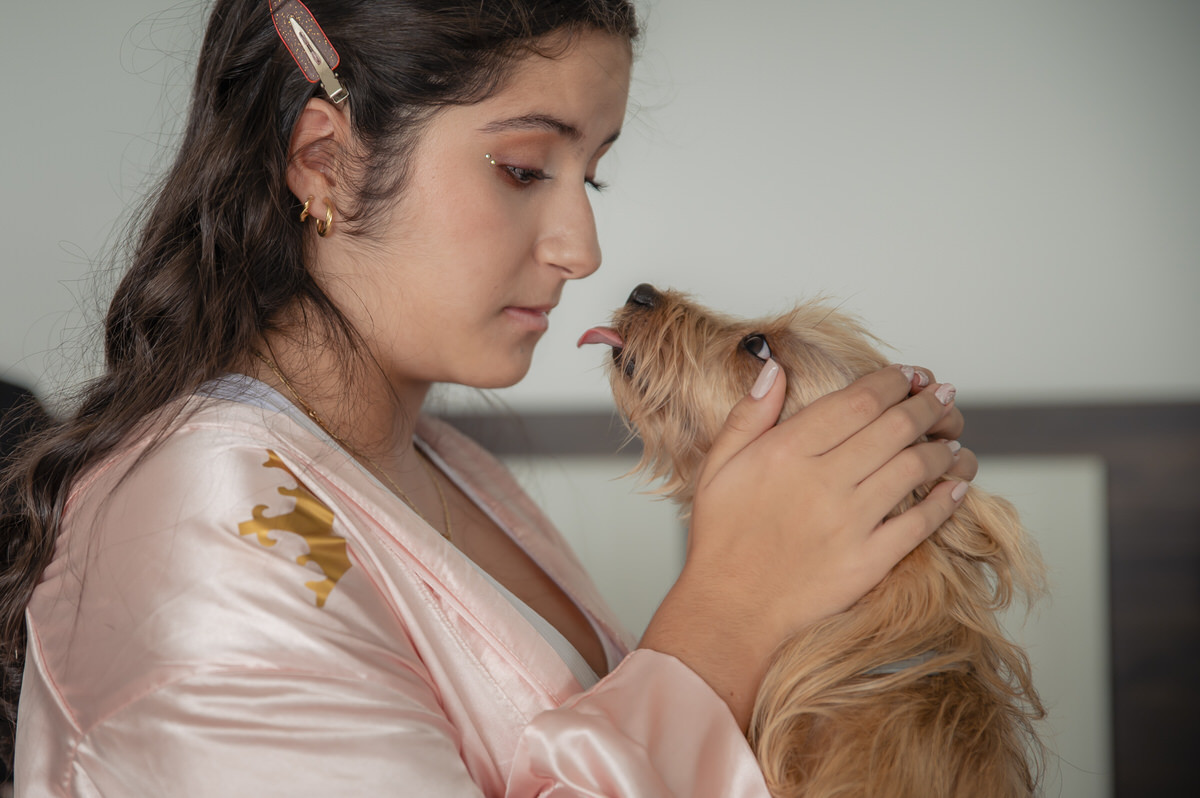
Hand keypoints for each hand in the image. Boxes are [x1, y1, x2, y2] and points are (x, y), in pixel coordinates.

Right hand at [639, 364, 968, 729]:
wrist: (730, 610)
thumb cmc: (721, 538)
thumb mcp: (718, 466)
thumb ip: (749, 414)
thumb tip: (774, 368)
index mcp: (786, 451)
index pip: (858, 401)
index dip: (893, 382)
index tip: (910, 376)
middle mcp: (823, 482)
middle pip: (895, 427)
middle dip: (927, 405)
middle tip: (944, 396)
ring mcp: (849, 523)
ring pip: (914, 469)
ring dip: (942, 446)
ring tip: (952, 437)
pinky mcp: (868, 562)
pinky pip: (920, 523)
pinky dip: (945, 499)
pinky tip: (956, 484)